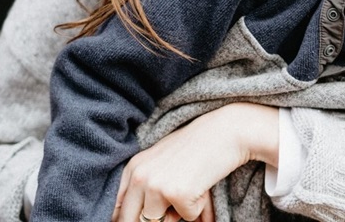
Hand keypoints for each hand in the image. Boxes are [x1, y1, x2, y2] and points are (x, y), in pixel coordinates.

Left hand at [111, 102, 279, 221]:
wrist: (227, 131)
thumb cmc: (198, 147)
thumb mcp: (163, 161)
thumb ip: (146, 185)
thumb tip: (142, 218)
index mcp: (133, 167)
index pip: (117, 208)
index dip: (127, 218)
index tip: (144, 216)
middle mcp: (140, 176)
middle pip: (131, 220)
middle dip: (153, 220)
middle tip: (176, 199)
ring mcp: (157, 186)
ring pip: (160, 221)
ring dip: (177, 213)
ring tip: (192, 187)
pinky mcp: (178, 195)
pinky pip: (188, 218)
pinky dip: (199, 208)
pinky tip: (204, 185)